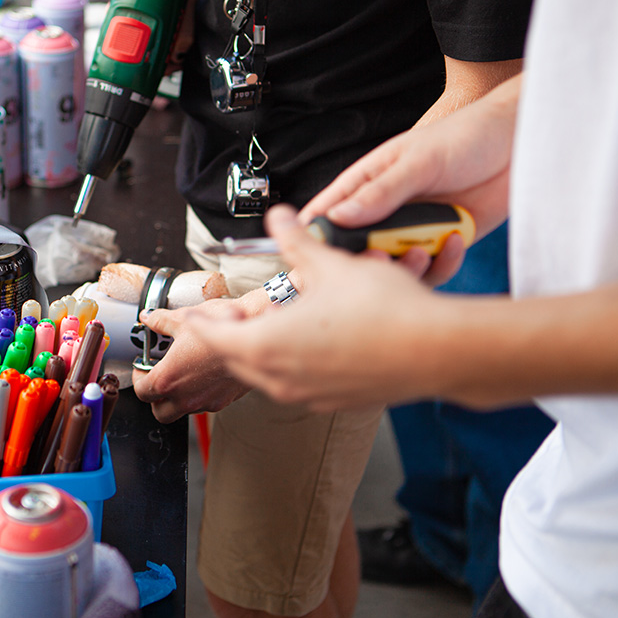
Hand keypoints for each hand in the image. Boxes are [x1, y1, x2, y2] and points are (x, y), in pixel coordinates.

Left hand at [132, 298, 256, 422]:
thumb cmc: (222, 324)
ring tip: (183, 374)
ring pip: (183, 410)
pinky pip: (205, 404)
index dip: (138, 378)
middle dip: (155, 397)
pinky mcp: (225, 400)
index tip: (143, 367)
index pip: (142, 391)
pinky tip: (204, 374)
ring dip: (178, 397)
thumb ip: (161, 321)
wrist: (257, 329)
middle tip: (158, 378)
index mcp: (169, 378)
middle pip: (160, 412)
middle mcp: (187, 396)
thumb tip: (149, 318)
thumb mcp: (185, 318)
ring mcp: (207, 401)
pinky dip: (200, 394)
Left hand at [182, 206, 451, 410]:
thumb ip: (297, 241)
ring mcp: (308, 394)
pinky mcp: (336, 401)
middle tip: (219, 321)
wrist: (438, 351)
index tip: (179, 318)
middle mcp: (281, 377)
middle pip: (235, 358)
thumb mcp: (331, 265)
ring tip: (262, 330)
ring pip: (266, 374)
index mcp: (267, 345)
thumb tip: (280, 216)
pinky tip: (308, 347)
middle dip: (225, 337)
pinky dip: (291, 365)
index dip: (193, 323)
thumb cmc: (384, 311)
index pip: (212, 336)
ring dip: (258, 352)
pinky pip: (298, 384)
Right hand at [300, 75, 522, 282]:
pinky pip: (434, 271)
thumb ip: (380, 192)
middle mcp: (386, 212)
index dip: (316, 239)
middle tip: (382, 259)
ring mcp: (415, 231)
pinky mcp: (445, 245)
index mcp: (366, 185)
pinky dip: (444, 263)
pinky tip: (456, 238)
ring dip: (408, 269)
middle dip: (367, 263)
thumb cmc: (464, 137)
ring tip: (422, 253)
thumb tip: (337, 218)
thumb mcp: (418, 161)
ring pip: (395, 268)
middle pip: (358, 253)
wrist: (519, 142)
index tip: (319, 258)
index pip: (325, 216)